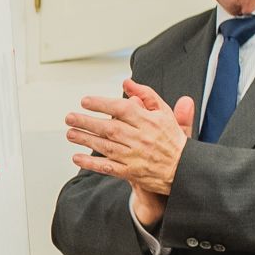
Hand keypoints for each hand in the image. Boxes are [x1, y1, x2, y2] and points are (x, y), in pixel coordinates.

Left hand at [67, 79, 193, 199]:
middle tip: (70, 117)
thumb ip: (147, 95)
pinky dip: (92, 163)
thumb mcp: (164, 112)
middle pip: (110, 128)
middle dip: (87, 122)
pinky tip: (77, 158)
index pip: (122, 109)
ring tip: (70, 134)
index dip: (102, 104)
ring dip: (86, 140)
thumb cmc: (172, 139)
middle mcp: (142, 138)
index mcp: (149, 121)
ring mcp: (136, 156)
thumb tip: (128, 82)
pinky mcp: (132, 172)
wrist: (185, 169)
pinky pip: (109, 167)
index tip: (85, 101)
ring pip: (106, 147)